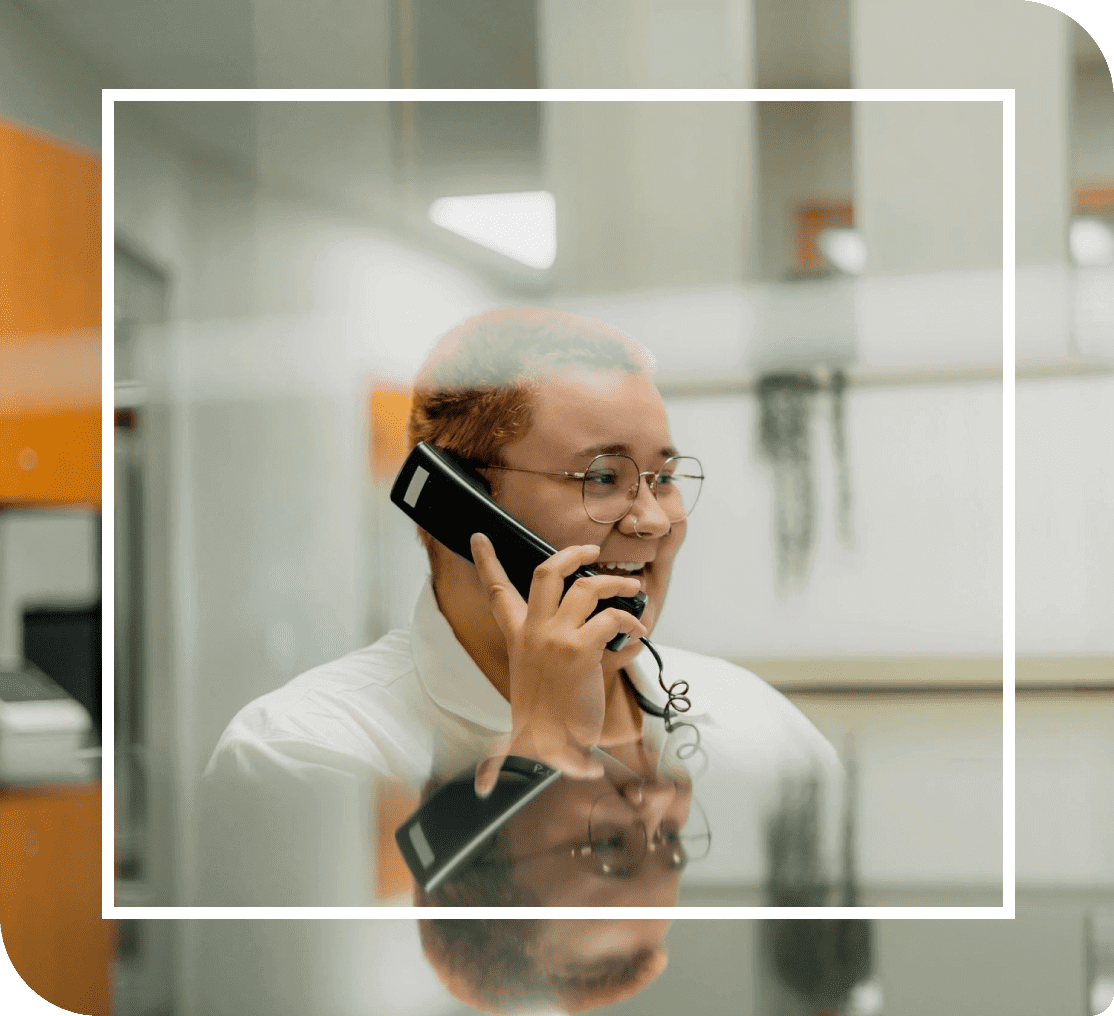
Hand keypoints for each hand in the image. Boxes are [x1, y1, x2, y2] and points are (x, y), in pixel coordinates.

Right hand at [470, 531, 648, 796]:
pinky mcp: (582, 649)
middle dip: (571, 553)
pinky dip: (631, 619)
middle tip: (589, 549)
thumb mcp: (527, 695)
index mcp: (517, 638)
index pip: (496, 591)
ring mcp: (557, 637)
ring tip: (630, 589)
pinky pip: (612, 617)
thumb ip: (532, 681)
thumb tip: (516, 728)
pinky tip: (638, 632)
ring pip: (586, 586)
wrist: (548, 752)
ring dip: (614, 583)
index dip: (486, 561)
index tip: (480, 537)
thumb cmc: (542, 727)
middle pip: (547, 571)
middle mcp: (534, 631)